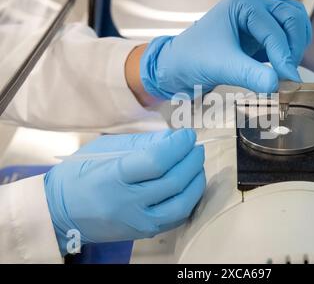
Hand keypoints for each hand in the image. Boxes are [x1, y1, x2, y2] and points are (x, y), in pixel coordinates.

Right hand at [44, 129, 205, 255]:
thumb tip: (174, 138)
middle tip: (196, 146)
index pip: (156, 162)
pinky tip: (189, 184)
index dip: (178, 146)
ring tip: (196, 164)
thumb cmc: (80, 174)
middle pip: (174, 182)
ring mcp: (138, 222)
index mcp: (113, 177)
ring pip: (182, 203)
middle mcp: (128, 204)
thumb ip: (142, 143)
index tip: (187, 134)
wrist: (62, 213)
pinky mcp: (145, 232)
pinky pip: (178, 217)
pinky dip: (189, 198)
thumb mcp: (105, 149)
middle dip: (192, 160)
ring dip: (196, 181)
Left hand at [139, 0, 311, 98]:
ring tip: (287, 69)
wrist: (180, 66)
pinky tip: (283, 68)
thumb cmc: (192, 58)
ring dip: (296, 45)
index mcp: (241, 5)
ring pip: (293, 23)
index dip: (283, 54)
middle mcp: (253, 7)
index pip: (273, 28)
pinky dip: (290, 50)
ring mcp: (258, 20)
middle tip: (289, 72)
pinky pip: (285, 37)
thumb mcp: (222, 67)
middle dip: (293, 45)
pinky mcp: (260, 36)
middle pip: (291, 16)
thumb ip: (251, 75)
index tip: (288, 78)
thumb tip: (278, 85)